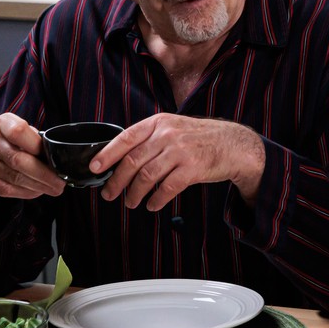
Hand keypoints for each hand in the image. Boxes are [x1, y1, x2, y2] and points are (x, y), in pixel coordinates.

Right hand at [0, 113, 64, 203]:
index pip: (19, 132)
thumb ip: (34, 139)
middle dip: (44, 175)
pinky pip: (8, 190)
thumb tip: (54, 157)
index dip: (37, 146)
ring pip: (15, 178)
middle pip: (19, 160)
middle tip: (60, 183)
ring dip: (38, 186)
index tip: (51, 157)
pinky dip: (26, 192)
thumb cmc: (6, 140)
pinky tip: (36, 191)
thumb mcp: (18, 129)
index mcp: (2, 123)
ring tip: (53, 189)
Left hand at [92, 113, 264, 210]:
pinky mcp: (192, 169)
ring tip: (130, 202)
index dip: (107, 154)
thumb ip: (150, 138)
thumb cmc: (200, 138)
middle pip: (132, 161)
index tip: (95, 168)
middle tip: (109, 194)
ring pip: (146, 177)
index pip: (125, 138)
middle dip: (116, 181)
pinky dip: (156, 200)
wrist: (233, 144)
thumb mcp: (174, 128)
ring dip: (134, 193)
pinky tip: (152, 205)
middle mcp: (167, 135)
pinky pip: (167, 188)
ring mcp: (180, 152)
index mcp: (159, 123)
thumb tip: (121, 158)